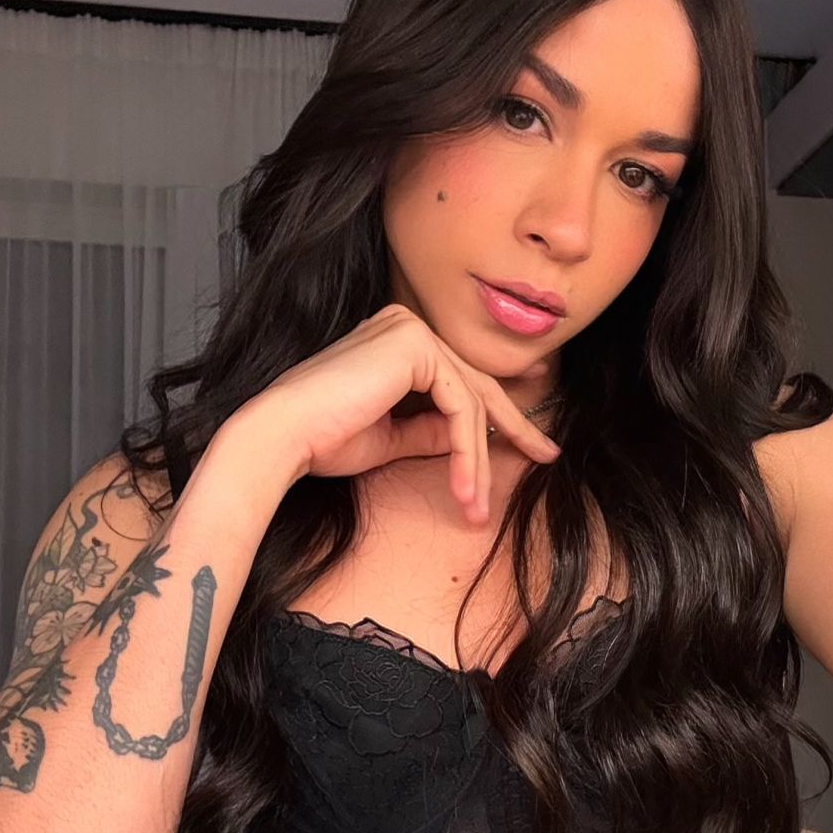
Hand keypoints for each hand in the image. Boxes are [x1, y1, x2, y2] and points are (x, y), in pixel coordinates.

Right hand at [234, 303, 560, 523]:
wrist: (284, 438)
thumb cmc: (324, 440)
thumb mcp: (391, 438)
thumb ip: (430, 430)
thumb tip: (466, 438)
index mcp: (398, 341)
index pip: (461, 379)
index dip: (501, 412)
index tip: (532, 442)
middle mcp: (405, 325)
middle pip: (476, 385)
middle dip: (515, 427)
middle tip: (547, 457)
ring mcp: (410, 329)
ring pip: (471, 401)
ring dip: (478, 461)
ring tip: (477, 507)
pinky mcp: (415, 345)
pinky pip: (460, 405)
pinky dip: (467, 451)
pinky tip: (464, 488)